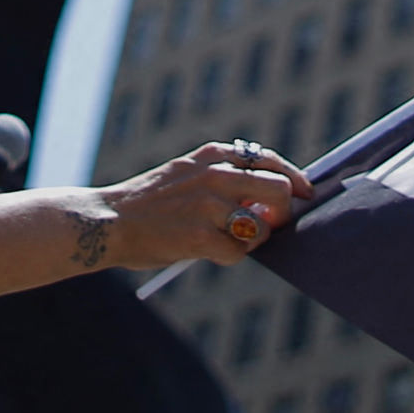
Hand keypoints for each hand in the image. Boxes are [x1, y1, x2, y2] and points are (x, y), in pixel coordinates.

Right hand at [100, 137, 316, 268]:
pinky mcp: (200, 236)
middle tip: (271, 225)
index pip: (269, 160)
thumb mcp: (186, 174)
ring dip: (254, 239)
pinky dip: (229, 257)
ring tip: (230, 240)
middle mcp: (215, 174)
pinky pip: (238, 253)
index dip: (294, 178)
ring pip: (262, 226)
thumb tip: (268, 201)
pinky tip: (207, 252)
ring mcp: (208, 205)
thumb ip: (223, 180)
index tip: (305, 192)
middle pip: (279, 190)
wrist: (108, 219)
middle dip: (282, 212)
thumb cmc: (150, 203)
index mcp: (212, 155)